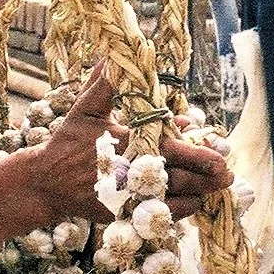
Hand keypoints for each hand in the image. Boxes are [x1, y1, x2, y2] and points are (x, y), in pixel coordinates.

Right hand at [0, 71, 231, 241]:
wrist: (46, 183)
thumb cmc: (67, 143)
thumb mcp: (84, 109)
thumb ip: (104, 84)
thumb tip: (114, 56)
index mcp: (126, 144)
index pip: (170, 150)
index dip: (198, 154)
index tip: (220, 157)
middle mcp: (130, 173)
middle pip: (178, 178)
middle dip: (206, 178)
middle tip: (227, 175)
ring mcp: (128, 198)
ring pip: (173, 200)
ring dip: (197, 195)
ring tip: (215, 189)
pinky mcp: (124, 215)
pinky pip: (158, 217)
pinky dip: (178, 211)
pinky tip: (190, 202)